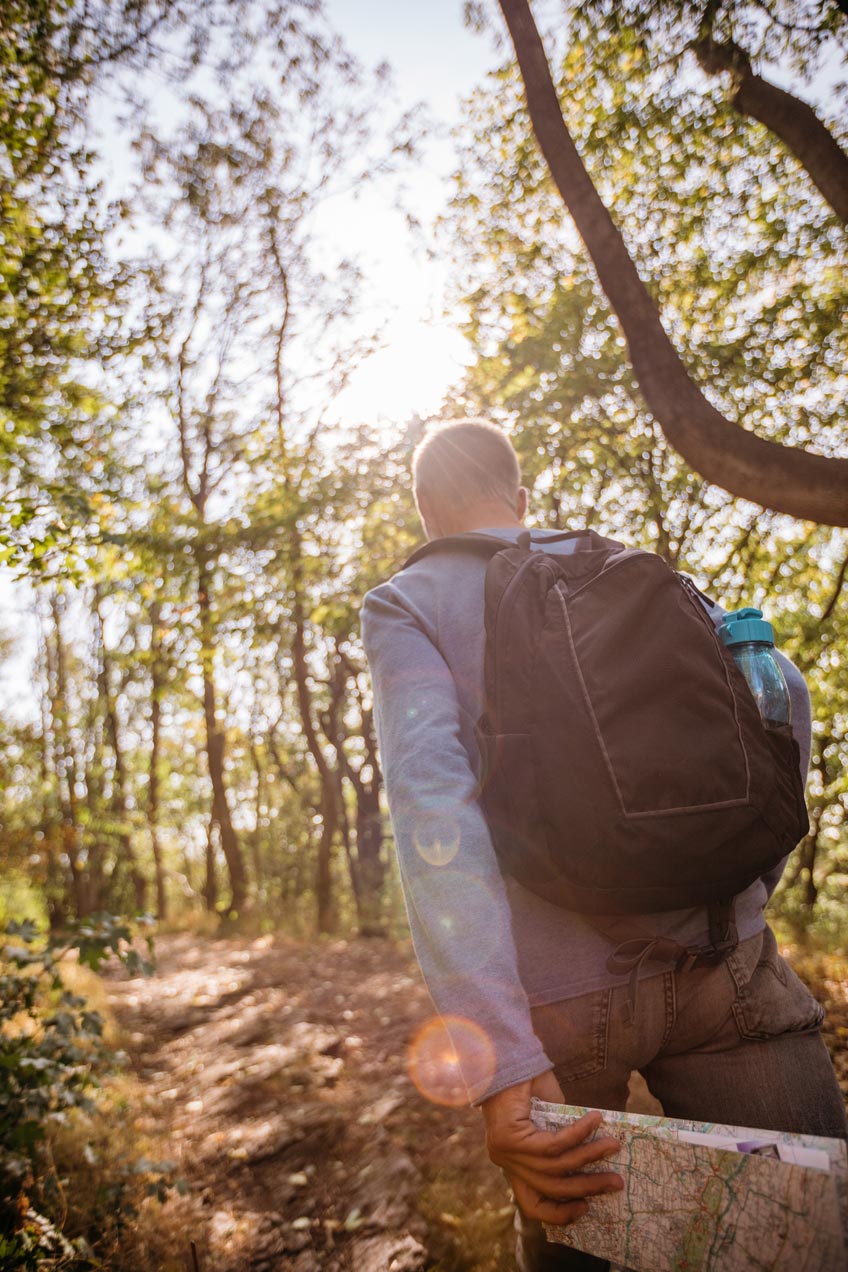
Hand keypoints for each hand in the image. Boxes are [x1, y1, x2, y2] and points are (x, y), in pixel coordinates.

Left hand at [480, 1070, 623, 1225]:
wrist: (505, 1055)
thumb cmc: (529, 1085)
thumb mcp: (550, 1120)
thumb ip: (564, 1142)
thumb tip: (600, 1159)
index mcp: (513, 1163)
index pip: (531, 1203)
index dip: (558, 1213)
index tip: (585, 1209)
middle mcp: (506, 1162)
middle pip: (550, 1188)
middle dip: (587, 1187)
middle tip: (616, 1183)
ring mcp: (505, 1152)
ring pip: (555, 1167)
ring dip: (590, 1157)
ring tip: (613, 1145)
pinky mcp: (510, 1138)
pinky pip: (552, 1144)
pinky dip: (578, 1134)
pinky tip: (595, 1121)